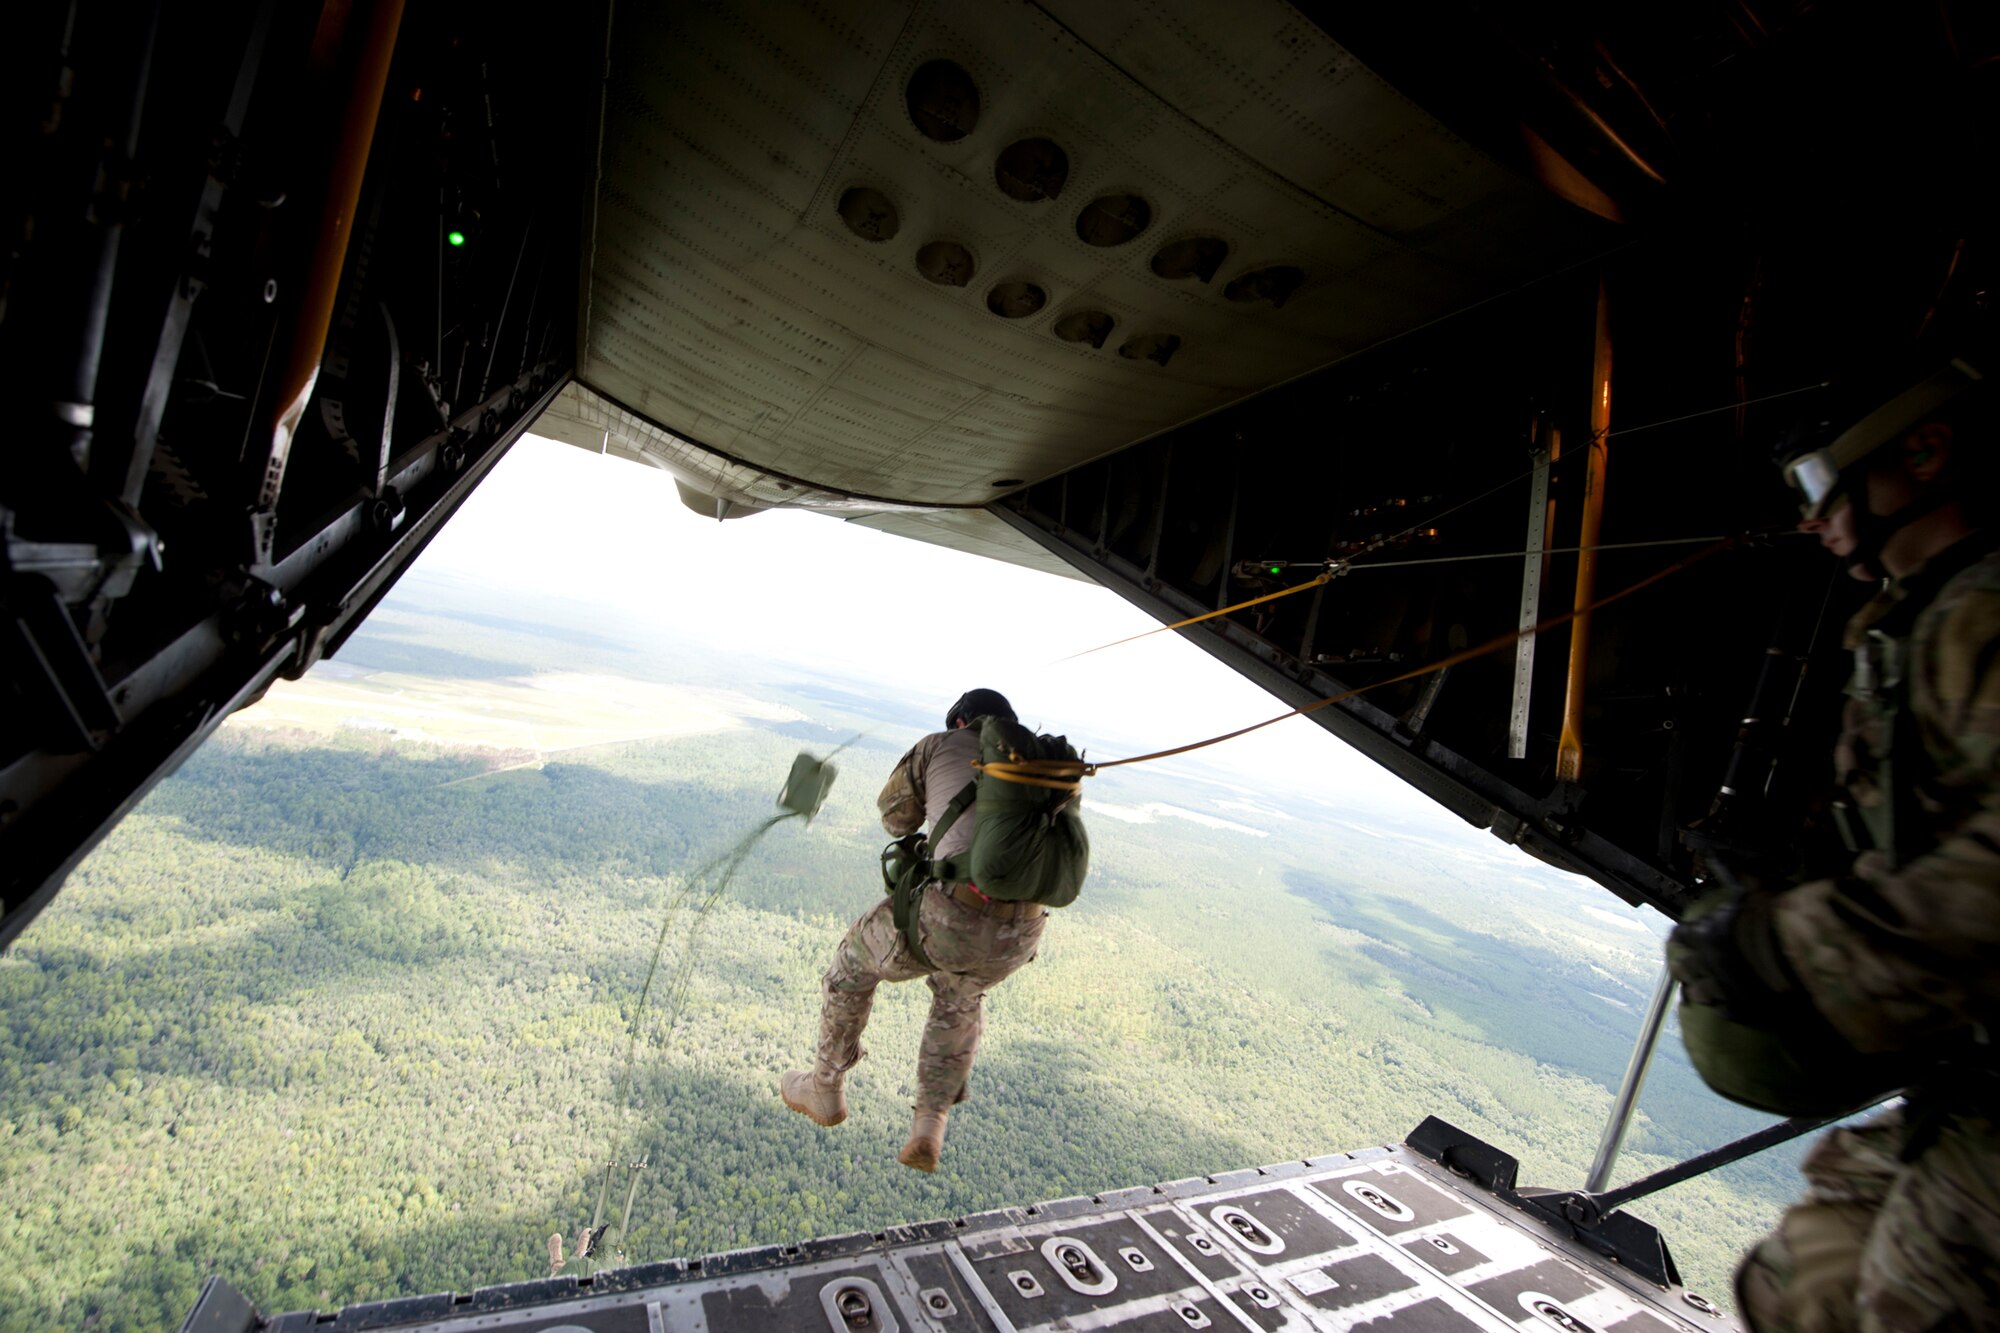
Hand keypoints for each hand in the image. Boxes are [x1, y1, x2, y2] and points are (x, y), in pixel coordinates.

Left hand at [1667, 860, 1805, 1021]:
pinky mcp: (1735, 1011)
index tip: (1687, 937)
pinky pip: (1722, 1009)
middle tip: (1693, 965)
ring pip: (1696, 992)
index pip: (1680, 935)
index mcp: (1705, 933)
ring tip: (1706, 988)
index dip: (1685, 936)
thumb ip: (1738, 875)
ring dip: (1700, 987)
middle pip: (1682, 966)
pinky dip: (1725, 1006)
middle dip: (1687, 964)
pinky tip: (1731, 1004)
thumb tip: (1719, 853)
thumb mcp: (1758, 891)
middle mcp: (1704, 962)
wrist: (1802, 964)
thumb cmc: (1778, 923)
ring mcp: (1718, 989)